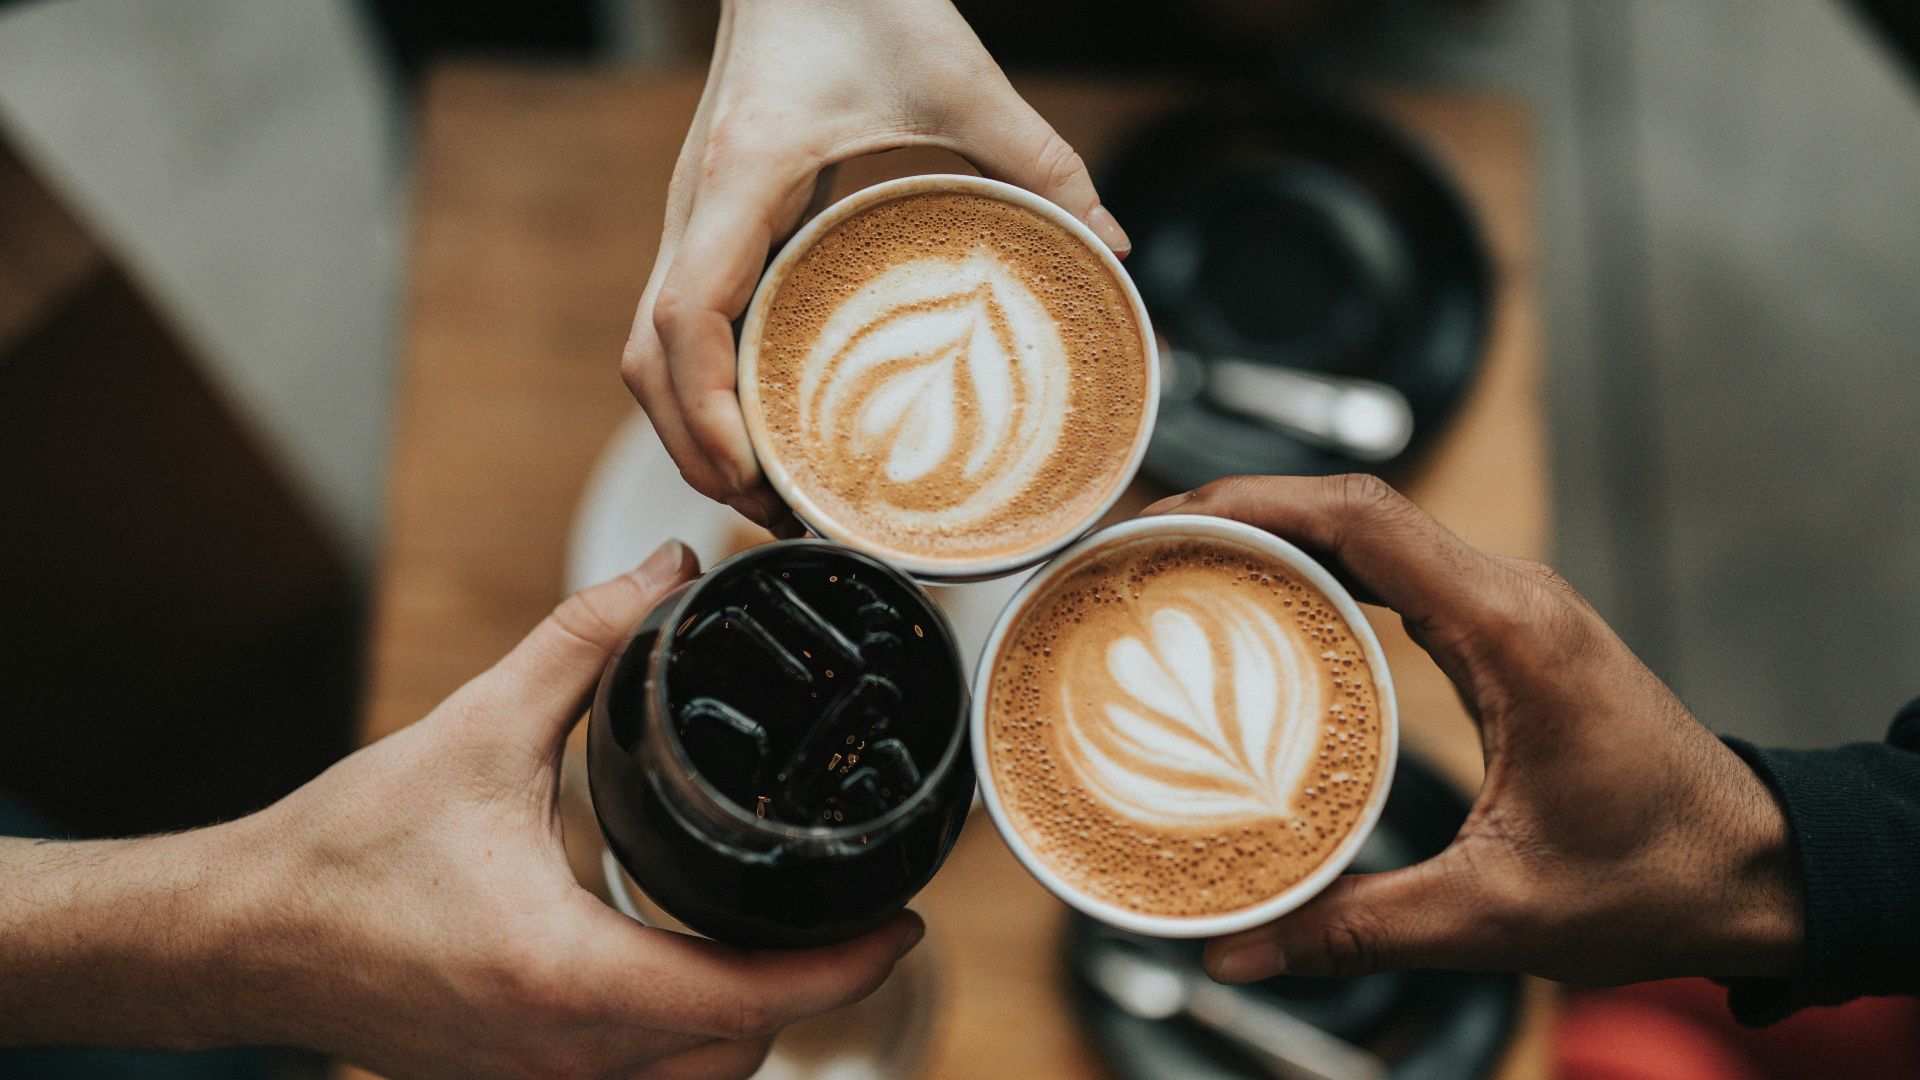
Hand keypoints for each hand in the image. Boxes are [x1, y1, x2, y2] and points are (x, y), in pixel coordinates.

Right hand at [0, 541, 923, 1078]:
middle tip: (850, 912)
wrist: (237, 938)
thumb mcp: (477, 730)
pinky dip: (682, 1039)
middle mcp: (564, 1054)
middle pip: (738, 1051)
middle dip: (807, 990)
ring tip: (782, 936)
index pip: (754, 998)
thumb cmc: (344, 851)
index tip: (904, 919)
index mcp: (570, 978)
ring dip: (746, 1020)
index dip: (847, 965)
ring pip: (692, 1079)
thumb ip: (583, 643)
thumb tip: (665, 571)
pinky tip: (688, 969)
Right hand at [623, 0, 1129, 529]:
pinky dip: (706, 388)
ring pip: (649, 350)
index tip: (754, 472)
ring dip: (692, 428)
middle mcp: (695, 206)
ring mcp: (693, 218)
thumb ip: (1040, 158)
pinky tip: (765, 424)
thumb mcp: (958, 75)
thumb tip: (1110, 247)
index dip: (705, 410)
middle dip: (696, 449)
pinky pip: (681, 324)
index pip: (684, 316)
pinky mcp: (710, 223)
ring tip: (768, 492)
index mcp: (741, 178)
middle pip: (647, 360)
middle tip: (776, 515)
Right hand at [1142, 476, 1802, 986]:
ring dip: (1276, 536)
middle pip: (1353, 508)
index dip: (1253, 502)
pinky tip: (1262, 612)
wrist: (1754, 872)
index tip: (1167, 520)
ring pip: (1372, 531)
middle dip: (1240, 511)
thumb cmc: (1657, 877)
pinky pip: (1395, 572)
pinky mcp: (1504, 634)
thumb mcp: (1497, 912)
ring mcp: (1510, 608)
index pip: (1364, 518)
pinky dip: (1320, 573)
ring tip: (1179, 569)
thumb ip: (1359, 927)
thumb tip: (1239, 949)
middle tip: (1143, 550)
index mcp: (1512, 631)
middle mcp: (1511, 597)